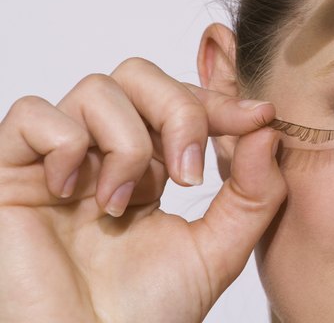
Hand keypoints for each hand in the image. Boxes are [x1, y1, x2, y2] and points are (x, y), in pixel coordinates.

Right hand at [0, 58, 284, 322]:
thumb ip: (254, 193)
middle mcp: (104, 155)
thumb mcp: (219, 249)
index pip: (182, 103)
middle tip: (189, 173)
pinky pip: (31, 115)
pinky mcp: (10, 173)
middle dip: (179, 112)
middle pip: (140, 76)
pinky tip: (72, 192)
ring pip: (96, 89)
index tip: (259, 117)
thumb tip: (266, 131)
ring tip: (124, 204)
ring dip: (126, 143)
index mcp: (151, 168)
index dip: (220, 104)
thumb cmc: (146, 313)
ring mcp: (58, 162)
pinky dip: (64, 142)